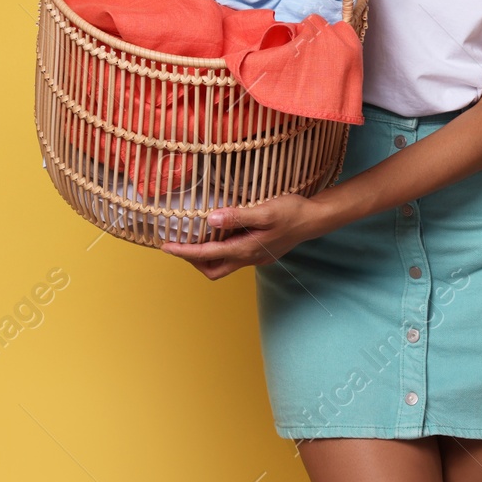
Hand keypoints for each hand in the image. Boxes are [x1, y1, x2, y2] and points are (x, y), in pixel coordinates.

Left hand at [160, 194, 329, 279]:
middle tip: (181, 244)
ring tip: (199, 237)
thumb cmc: (292, 212)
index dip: (184, 252)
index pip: (207, 255)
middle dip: (194, 261)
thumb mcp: (265, 210)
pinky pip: (235, 257)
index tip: (166, 247)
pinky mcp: (262, 252)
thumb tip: (211, 219)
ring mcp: (257, 258)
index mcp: (246, 249)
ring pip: (225, 265)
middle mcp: (249, 258)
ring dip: (208, 256)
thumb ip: (238, 216)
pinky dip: (222, 249)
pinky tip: (222, 234)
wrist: (315, 219)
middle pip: (213, 270)